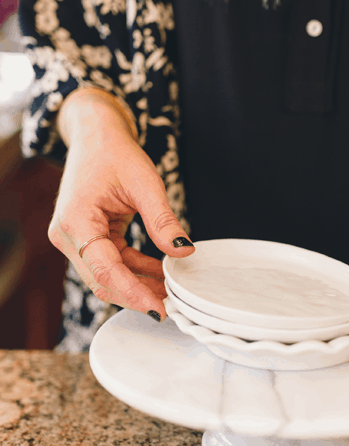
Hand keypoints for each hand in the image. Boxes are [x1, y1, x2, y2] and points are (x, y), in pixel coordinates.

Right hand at [48, 90, 193, 319]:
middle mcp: (68, 236)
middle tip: (173, 307)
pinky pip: (112, 264)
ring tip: (172, 292)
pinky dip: (135, 271)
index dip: (132, 292)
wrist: (96, 137)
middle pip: (102, 280)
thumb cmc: (114, 152)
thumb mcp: (145, 182)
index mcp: (76, 221)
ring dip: (139, 286)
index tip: (159, 308)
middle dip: (138, 295)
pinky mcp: (87, 240)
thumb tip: (183, 252)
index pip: (104, 269)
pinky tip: (161, 273)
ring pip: (107, 277)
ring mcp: (75, 240)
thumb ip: (162, 220)